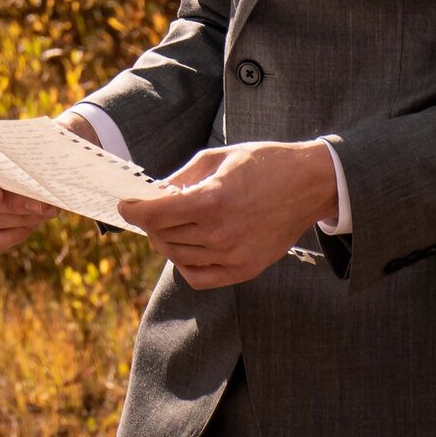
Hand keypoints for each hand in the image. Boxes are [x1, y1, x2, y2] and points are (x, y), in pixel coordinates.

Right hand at [0, 110, 97, 250]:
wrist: (40, 158)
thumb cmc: (32, 140)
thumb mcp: (34, 133)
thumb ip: (36, 138)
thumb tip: (55, 141)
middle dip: (13, 204)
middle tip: (41, 204)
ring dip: (23, 217)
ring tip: (49, 208)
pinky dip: (17, 233)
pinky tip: (37, 219)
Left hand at [115, 140, 337, 289]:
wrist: (309, 184)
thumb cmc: (262, 163)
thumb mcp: (215, 158)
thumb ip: (180, 179)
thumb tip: (152, 195)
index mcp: (212, 200)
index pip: (155, 215)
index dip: (133, 210)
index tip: (126, 205)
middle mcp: (221, 232)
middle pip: (163, 235)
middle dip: (149, 222)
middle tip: (150, 210)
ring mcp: (233, 255)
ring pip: (177, 256)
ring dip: (165, 240)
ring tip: (171, 224)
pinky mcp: (245, 269)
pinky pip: (199, 277)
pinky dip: (184, 265)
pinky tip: (187, 247)